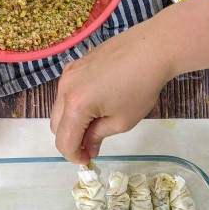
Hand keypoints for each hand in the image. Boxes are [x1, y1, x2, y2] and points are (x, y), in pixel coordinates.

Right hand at [50, 16, 174, 163]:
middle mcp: (65, 89)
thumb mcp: (121, 122)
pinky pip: (65, 93)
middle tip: (90, 147)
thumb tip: (88, 149)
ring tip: (93, 127)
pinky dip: (73, 106)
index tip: (88, 161)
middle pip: (56, 127)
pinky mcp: (75, 65)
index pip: (64, 141)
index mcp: (77, 106)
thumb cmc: (141, 88)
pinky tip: (95, 106)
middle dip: (70, 141)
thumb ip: (98, 137)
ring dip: (71, 123)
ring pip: (58, 109)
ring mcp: (68, 74)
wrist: (152, 48)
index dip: (74, 156)